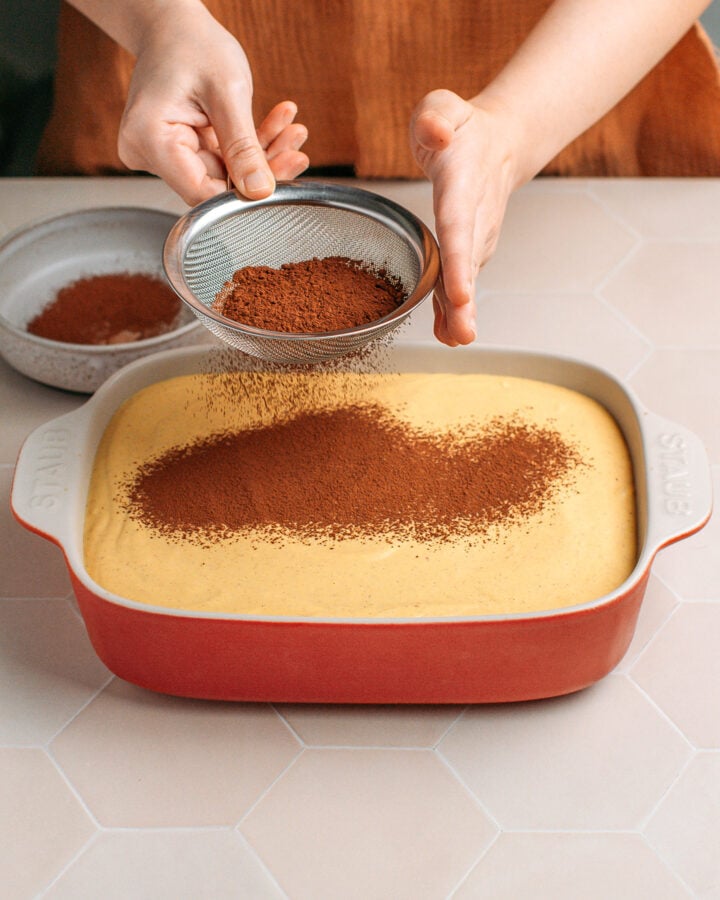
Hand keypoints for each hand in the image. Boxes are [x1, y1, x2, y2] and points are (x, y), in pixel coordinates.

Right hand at [116, 6, 308, 204]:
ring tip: (293, 132)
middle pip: (214, 184)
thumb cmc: (193, 43)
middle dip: (261, 167)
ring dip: (262, 154)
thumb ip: (243, 147)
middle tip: (296, 149)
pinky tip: (277, 126)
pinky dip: (250, 145)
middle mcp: (148, 152)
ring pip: (224, 174)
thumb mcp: (227, 92)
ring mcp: (162, 154)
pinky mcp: (180, 151)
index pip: (201, 193)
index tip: (281, 175)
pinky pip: (222, 160)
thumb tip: (260, 192)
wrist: (174, 25)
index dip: (243, 193)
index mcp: (149, 139)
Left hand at [410, 89, 519, 345]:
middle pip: (468, 264)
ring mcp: (476, 237)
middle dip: (465, 301)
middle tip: (464, 335)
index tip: (459, 292)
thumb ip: (436, 116)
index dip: (457, 262)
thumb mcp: (443, 106)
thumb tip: (437, 131)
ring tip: (455, 341)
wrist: (499, 144)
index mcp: (462, 184)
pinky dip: (453, 310)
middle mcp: (474, 217)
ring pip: (467, 279)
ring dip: (461, 313)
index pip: (459, 226)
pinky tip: (446, 336)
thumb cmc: (462, 127)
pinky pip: (459, 281)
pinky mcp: (470, 250)